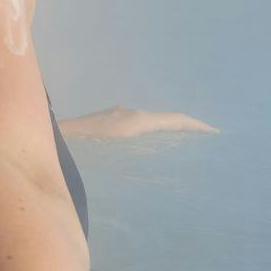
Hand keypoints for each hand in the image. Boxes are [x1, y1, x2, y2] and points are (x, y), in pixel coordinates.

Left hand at [59, 105, 217, 139]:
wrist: (54, 138)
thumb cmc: (82, 149)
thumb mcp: (114, 154)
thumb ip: (137, 149)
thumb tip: (160, 155)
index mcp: (135, 121)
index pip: (174, 120)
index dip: (196, 126)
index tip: (215, 133)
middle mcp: (130, 114)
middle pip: (166, 120)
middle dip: (187, 129)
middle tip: (206, 141)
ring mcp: (119, 116)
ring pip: (152, 123)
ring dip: (169, 132)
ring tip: (185, 146)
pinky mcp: (110, 122)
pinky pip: (140, 126)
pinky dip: (153, 134)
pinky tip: (152, 147)